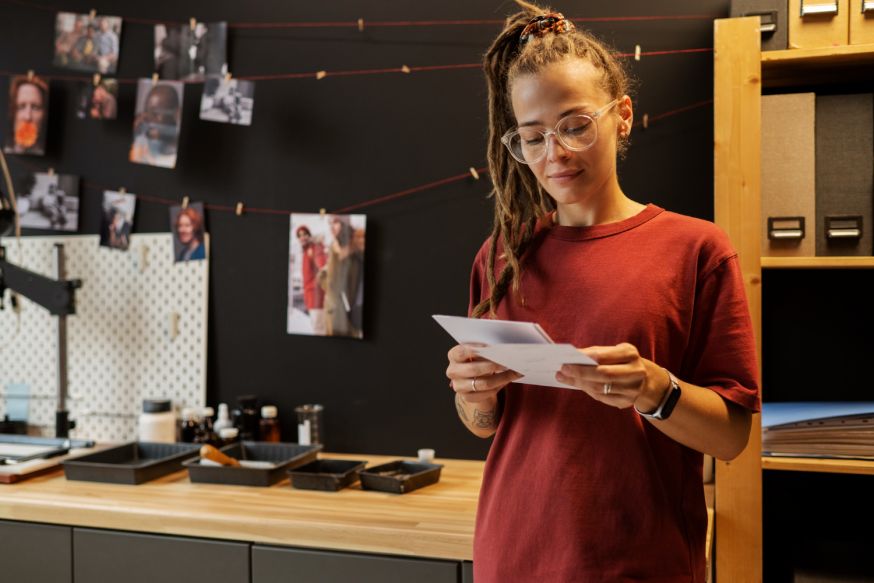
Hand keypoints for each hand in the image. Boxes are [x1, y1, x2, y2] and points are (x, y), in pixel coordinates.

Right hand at [446, 344, 521, 403]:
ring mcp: (458, 386)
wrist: (472, 377)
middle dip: (493, 365)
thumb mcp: (478, 351)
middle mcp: (453, 371)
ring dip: (502, 377)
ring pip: (483, 383)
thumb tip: (503, 349)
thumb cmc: (477, 359)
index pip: (461, 352)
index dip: (475, 349)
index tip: (491, 347)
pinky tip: (508, 380)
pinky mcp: (467, 397)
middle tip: (508, 361)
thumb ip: (485, 349)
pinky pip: (486, 394)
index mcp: (453, 356)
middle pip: (473, 369)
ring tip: (515, 372)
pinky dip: (499, 386)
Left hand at [554, 342, 670, 410]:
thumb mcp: (614, 351)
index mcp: (630, 354)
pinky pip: (602, 397)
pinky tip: (576, 384)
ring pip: (601, 388)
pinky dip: (587, 390)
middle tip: (562, 369)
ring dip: (579, 383)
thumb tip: (573, 356)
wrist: (645, 379)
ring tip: (563, 377)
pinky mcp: (626, 402)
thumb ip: (596, 353)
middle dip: (580, 372)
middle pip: (604, 374)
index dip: (587, 358)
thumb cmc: (622, 361)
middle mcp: (635, 372)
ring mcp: (633, 389)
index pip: (606, 356)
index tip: (569, 358)